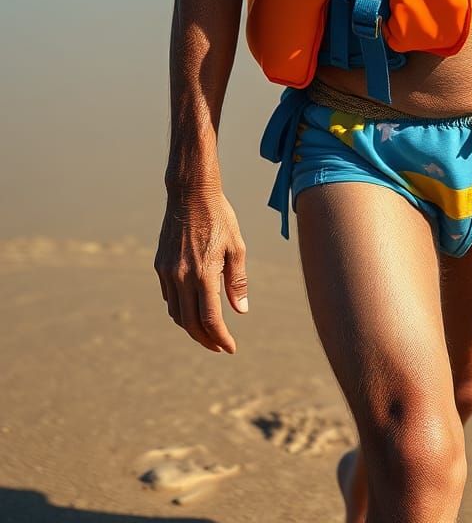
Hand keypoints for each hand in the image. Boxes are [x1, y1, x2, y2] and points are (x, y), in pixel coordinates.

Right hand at [154, 190, 248, 352]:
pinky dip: (181, 309)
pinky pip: (169, 297)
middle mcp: (181, 277)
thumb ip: (237, 281)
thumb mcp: (236, 247)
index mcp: (203, 274)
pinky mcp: (160, 266)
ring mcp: (167, 272)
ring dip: (191, 327)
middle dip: (206, 340)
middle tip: (220, 347)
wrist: (190, 194)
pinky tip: (193, 308)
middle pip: (190, 323)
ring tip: (208, 332)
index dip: (221, 338)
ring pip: (176, 313)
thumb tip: (241, 311)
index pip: (210, 319)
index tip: (230, 348)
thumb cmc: (220, 218)